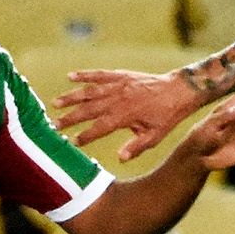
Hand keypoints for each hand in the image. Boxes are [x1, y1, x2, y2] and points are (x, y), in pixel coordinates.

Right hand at [54, 69, 198, 162]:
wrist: (180, 91)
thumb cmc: (167, 117)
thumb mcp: (155, 137)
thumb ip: (136, 147)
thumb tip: (120, 159)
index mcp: (127, 115)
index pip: (100, 127)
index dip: (86, 135)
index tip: (73, 142)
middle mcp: (120, 98)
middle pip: (90, 109)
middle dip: (71, 117)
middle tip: (55, 124)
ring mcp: (120, 85)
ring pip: (91, 91)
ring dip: (72, 97)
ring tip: (55, 103)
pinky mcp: (122, 75)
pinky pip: (100, 74)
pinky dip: (85, 75)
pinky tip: (70, 76)